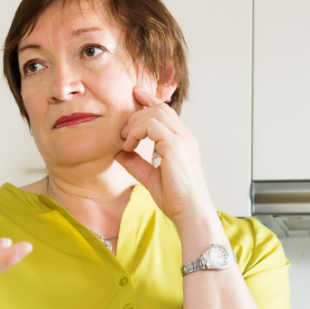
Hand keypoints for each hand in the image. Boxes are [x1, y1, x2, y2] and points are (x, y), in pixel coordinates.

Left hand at [115, 89, 215, 229]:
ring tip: (125, 142)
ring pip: (156, 112)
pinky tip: (129, 147)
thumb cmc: (176, 199)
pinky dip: (136, 132)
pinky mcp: (176, 146)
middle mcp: (185, 137)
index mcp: (182, 141)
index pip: (166, 111)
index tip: (135, 95)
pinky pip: (152, 125)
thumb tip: (119, 153)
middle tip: (122, 134)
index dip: (149, 100)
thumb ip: (136, 164)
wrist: (190, 213)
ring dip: (135, 123)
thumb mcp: (150, 178)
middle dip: (136, 114)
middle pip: (159, 108)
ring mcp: (183, 140)